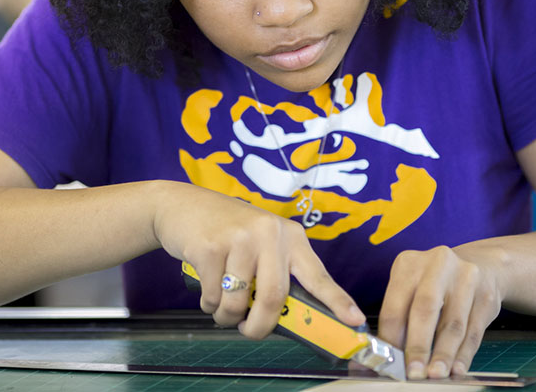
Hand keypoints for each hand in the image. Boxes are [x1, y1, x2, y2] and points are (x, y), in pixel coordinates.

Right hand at [152, 182, 364, 338]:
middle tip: (249, 331)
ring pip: (238, 301)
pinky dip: (209, 305)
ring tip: (220, 307)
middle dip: (260, 326)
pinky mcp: (209, 246)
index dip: (337, 300)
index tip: (354, 321)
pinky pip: (213, 296)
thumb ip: (275, 270)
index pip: (317, 274)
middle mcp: (268, 233)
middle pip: (274, 297)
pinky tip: (206, 288)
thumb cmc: (225, 230)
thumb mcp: (259, 240)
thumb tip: (287, 317)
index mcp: (288, 235)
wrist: (181, 205)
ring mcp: (238, 238)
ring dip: (227, 317)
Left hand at [378, 245, 503, 379]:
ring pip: (453, 324)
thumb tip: (390, 355)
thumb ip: (401, 317)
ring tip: (435, 374)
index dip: (391, 337)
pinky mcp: (486, 296)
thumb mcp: (412, 287)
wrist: (480, 266)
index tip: (390, 362)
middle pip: (425, 310)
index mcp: (409, 264)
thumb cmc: (435, 283)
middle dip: (418, 346)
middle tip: (414, 372)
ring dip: (443, 354)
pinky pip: (473, 331)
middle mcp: (437, 265)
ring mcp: (466, 278)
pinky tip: (457, 368)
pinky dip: (464, 353)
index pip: (395, 305)